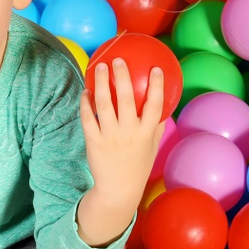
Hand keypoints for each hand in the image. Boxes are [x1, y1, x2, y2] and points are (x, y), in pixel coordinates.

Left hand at [80, 58, 165, 208]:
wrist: (118, 189)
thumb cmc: (137, 166)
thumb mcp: (152, 147)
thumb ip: (156, 126)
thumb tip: (162, 106)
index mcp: (146, 133)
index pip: (155, 106)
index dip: (156, 86)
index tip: (155, 69)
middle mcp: (129, 133)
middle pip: (127, 99)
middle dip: (123, 77)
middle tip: (119, 59)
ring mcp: (110, 136)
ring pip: (104, 104)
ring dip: (102, 83)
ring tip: (100, 67)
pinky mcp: (93, 141)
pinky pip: (88, 118)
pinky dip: (86, 102)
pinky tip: (87, 90)